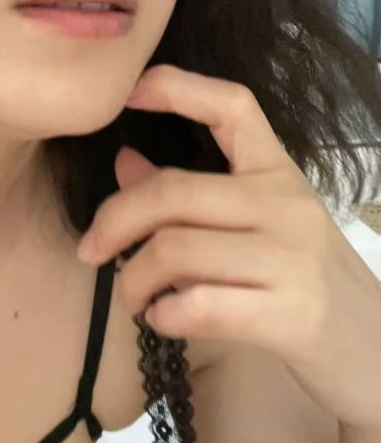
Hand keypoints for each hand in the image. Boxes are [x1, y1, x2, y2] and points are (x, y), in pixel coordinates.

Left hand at [76, 64, 380, 429]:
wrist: (376, 354)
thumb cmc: (302, 283)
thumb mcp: (257, 229)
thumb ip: (191, 198)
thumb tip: (125, 162)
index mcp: (278, 172)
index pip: (232, 106)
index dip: (176, 88)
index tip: (128, 93)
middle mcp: (286, 204)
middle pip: (174, 192)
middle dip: (115, 221)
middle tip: (90, 250)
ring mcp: (292, 258)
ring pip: (176, 250)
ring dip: (133, 280)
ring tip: (132, 298)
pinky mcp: (292, 315)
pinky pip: (200, 305)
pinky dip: (165, 314)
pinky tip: (164, 319)